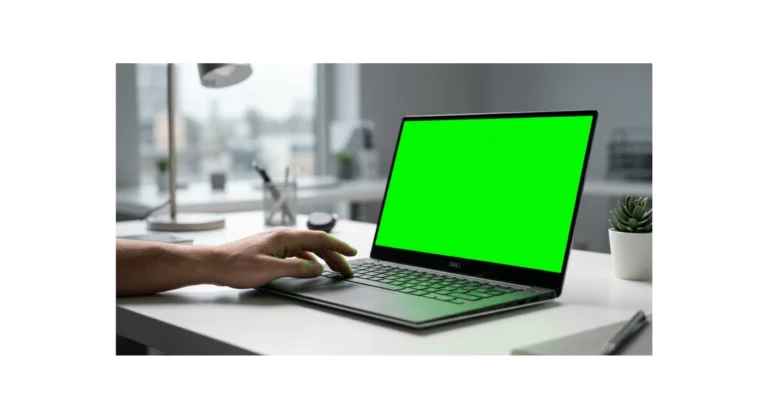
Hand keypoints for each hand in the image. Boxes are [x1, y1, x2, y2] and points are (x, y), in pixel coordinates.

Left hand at [212, 227, 357, 288]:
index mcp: (284, 237)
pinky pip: (297, 254)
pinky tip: (311, 269)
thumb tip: (317, 269)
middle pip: (316, 244)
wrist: (213, 264)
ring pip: (307, 249)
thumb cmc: (235, 265)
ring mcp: (276, 243)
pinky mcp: (271, 251)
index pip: (319, 239)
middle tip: (347, 268)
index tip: (352, 253)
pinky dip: (309, 261)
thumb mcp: (269, 270)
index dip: (338, 246)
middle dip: (334, 256)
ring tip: (334, 270)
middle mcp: (282, 237)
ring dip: (323, 259)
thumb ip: (296, 269)